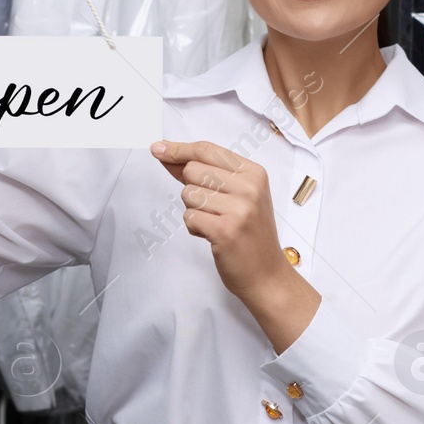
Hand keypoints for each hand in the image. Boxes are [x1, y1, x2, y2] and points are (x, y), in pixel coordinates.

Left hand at [153, 139, 286, 298]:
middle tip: (212, 208)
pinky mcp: (225, 230)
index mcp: (254, 173)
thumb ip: (204, 173)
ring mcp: (240, 209)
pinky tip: (212, 235)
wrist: (266, 274)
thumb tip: (167, 154)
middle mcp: (249, 187)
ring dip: (194, 211)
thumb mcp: (236, 196)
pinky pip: (188, 217)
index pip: (207, 150)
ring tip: (215, 223)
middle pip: (193, 170)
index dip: (179, 149)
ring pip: (188, 194)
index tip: (158, 149)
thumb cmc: (248, 233)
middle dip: (191, 188)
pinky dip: (194, 227)